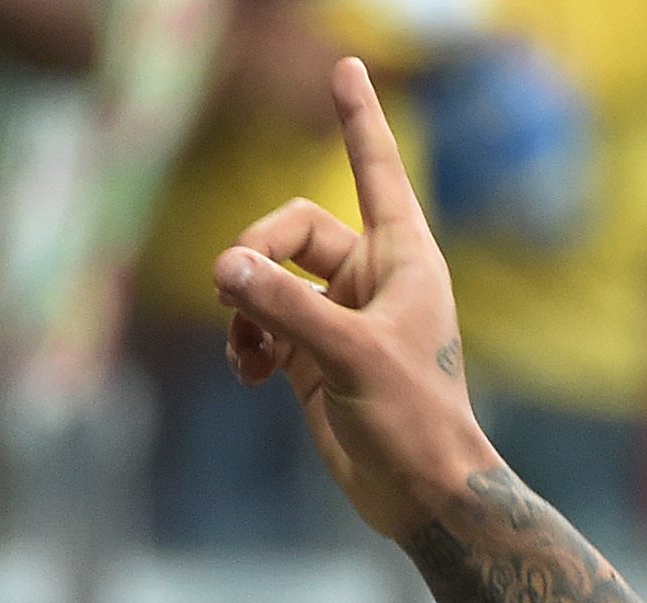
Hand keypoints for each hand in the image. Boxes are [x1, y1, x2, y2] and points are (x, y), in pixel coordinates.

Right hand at [212, 55, 504, 543]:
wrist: (423, 494)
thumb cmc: (414, 422)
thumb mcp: (351, 357)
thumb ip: (283, 307)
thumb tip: (223, 264)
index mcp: (405, 259)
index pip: (376, 171)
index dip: (359, 119)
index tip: (347, 63)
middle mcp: (373, 279)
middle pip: (290, 228)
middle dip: (255, 255)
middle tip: (235, 291)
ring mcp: (340, 316)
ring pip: (267, 277)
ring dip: (244, 307)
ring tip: (249, 353)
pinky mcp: (313, 355)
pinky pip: (260, 323)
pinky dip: (247, 341)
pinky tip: (251, 374)